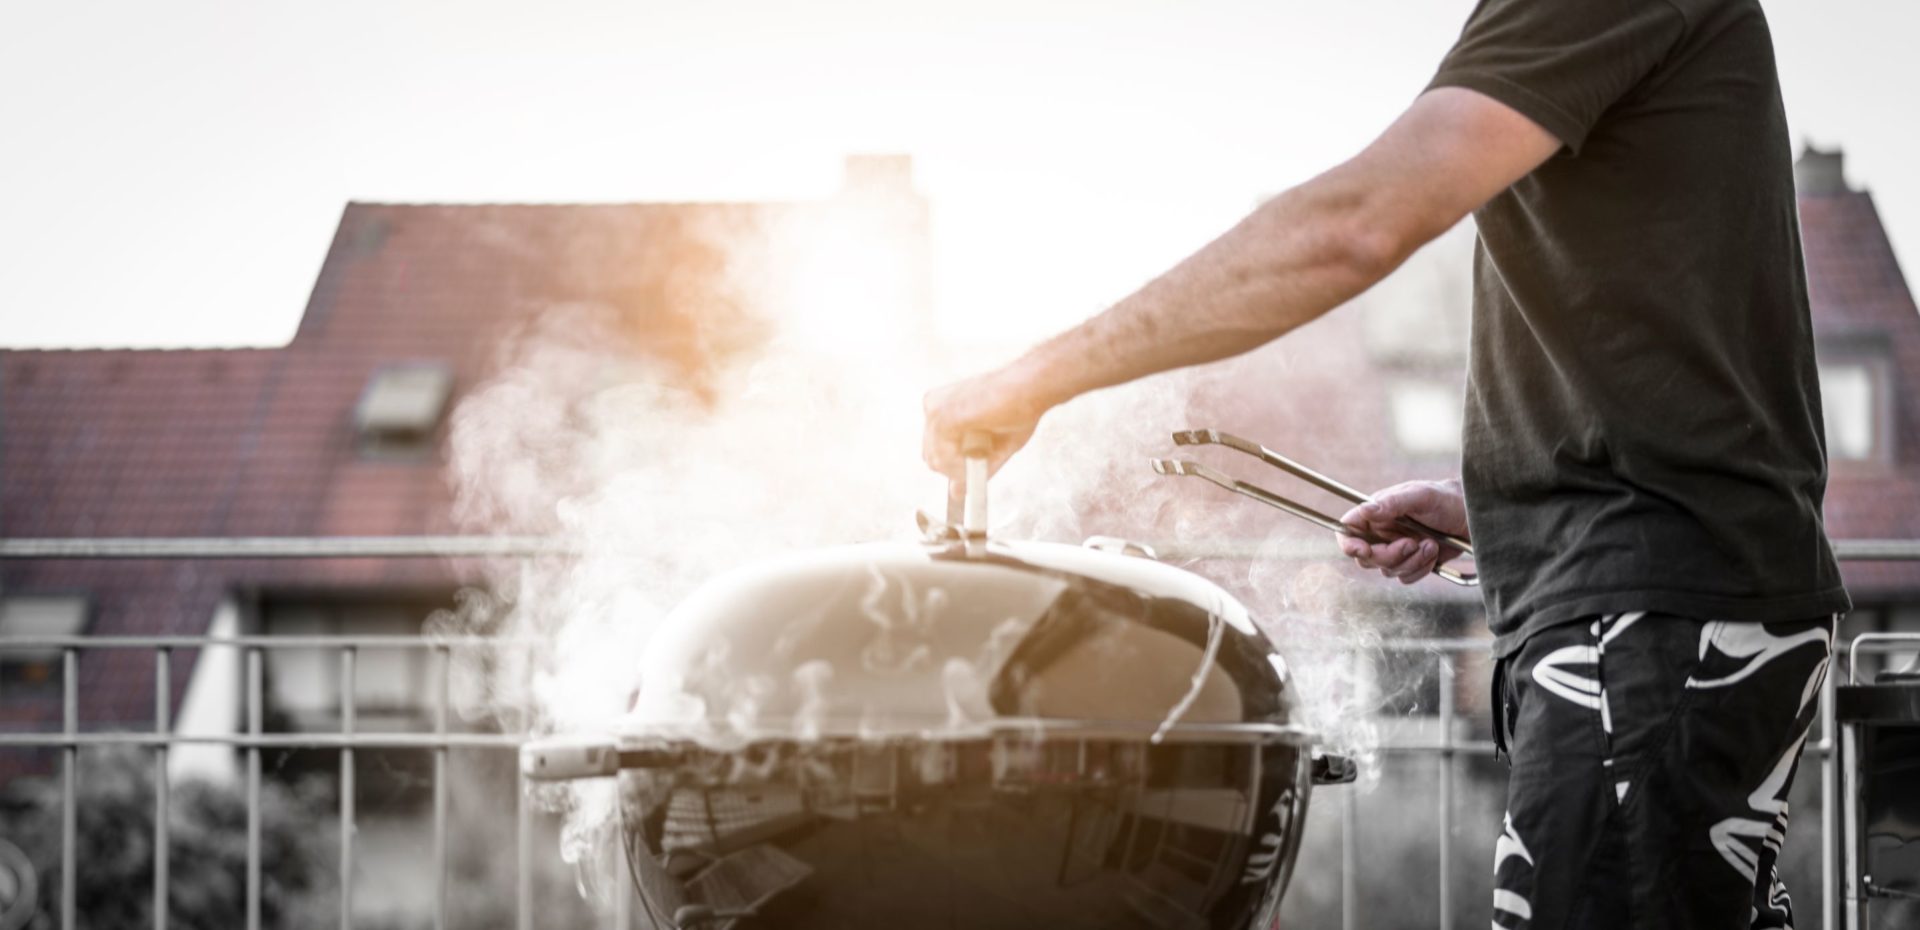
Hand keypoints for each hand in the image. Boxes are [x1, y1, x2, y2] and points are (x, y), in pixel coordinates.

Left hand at [922, 364, 1052, 481]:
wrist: (1030, 388)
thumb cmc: (1017, 409)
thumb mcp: (990, 445)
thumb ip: (970, 468)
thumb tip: (955, 493)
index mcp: (940, 408)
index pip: (934, 450)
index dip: (956, 463)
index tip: (978, 461)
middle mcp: (932, 407)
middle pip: (932, 458)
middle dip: (958, 467)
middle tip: (984, 458)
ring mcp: (935, 411)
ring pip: (937, 461)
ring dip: (964, 466)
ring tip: (989, 449)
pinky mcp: (944, 418)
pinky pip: (944, 457)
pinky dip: (963, 464)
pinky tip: (982, 451)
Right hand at [1336, 478, 1467, 584]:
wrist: (1473, 518)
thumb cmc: (1446, 499)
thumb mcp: (1420, 495)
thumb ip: (1392, 502)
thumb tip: (1365, 509)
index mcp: (1376, 513)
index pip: (1348, 530)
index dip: (1349, 544)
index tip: (1363, 550)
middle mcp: (1381, 532)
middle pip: (1366, 558)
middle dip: (1390, 555)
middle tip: (1411, 543)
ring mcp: (1395, 549)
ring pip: (1387, 570)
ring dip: (1411, 561)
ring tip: (1431, 544)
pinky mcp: (1410, 563)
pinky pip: (1405, 577)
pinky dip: (1421, 568)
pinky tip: (1434, 552)